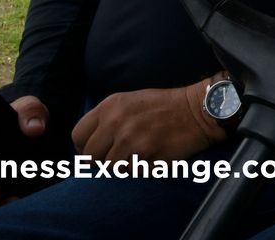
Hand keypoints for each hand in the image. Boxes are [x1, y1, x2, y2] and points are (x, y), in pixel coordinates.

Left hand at [72, 82, 221, 161]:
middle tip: (117, 157)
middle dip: (101, 160)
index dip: (84, 148)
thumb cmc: (163, 106)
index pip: (77, 136)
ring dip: (121, 166)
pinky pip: (128, 173)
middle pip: (89, 157)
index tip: (96, 151)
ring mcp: (130, 140)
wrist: (197, 110)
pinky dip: (136, 170)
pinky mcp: (144, 156)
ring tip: (137, 155)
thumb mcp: (130, 101)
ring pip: (108, 168)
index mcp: (110, 106)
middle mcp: (116, 122)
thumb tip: (86, 146)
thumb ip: (106, 119)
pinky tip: (148, 158)